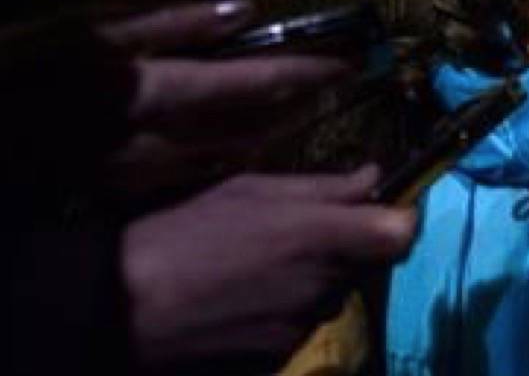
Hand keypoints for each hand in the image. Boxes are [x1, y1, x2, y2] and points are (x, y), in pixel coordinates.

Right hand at [97, 1, 354, 197]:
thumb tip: (244, 12)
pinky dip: (233, 160)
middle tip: (333, 89)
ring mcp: (151, 170)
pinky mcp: (134, 189)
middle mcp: (169, 137)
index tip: (349, 66)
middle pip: (257, 127)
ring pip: (235, 155)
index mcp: (164, 91)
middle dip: (301, 108)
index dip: (308, 73)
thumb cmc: (30, 69)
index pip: (258, 82)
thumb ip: (173, 24)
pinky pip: (202, 175)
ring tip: (301, 114)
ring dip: (273, 135)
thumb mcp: (96, 28)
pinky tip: (242, 150)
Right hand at [123, 165, 417, 372]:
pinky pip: (302, 324)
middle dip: (345, 247)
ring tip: (258, 268)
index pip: (400, 234)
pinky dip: (286, 311)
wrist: (123, 307)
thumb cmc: (184, 232)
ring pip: (332, 294)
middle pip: (365, 263)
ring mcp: (304, 326)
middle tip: (296, 234)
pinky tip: (245, 299)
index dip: (399, 220)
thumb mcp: (252, 191)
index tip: (383, 209)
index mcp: (319, 235)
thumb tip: (375, 176)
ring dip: (314, 280)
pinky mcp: (282, 357)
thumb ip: (323, 188)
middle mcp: (322, 285)